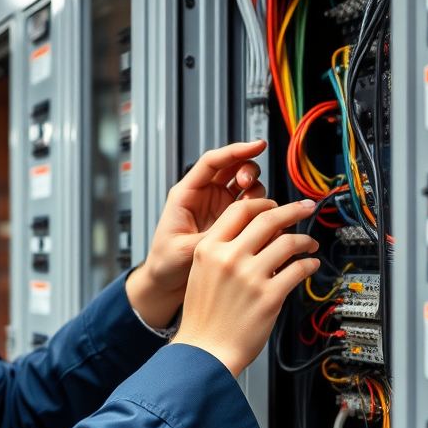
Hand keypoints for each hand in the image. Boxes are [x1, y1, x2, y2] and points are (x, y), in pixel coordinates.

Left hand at [125, 141, 266, 328]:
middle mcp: (204, 196)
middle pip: (233, 168)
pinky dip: (261, 209)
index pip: (212, 162)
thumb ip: (212, 237)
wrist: (166, 281)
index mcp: (186, 194)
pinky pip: (251, 207)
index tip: (257, 146)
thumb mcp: (184, 249)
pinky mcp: (231, 222)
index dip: (235, 151)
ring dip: (255, 191)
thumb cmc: (165, 262)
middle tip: (248, 185)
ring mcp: (219, 208)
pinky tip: (262, 220)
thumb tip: (237, 229)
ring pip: (246, 186)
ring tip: (255, 209)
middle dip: (246, 171)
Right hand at [171, 198, 319, 376]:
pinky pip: (298, 270)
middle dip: (293, 210)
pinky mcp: (270, 295)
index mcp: (209, 249)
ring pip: (288, 242)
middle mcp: (229, 258)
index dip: (263, 203)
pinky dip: (309, 264)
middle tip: (305, 208)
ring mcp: (250, 276)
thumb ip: (223, 250)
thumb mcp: (201, 273)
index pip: (240, 210)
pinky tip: (310, 265)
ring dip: (305, 240)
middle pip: (268, 218)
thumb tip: (257, 234)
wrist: (205, 351)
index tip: (276, 205)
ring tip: (309, 244)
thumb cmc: (203, 317)